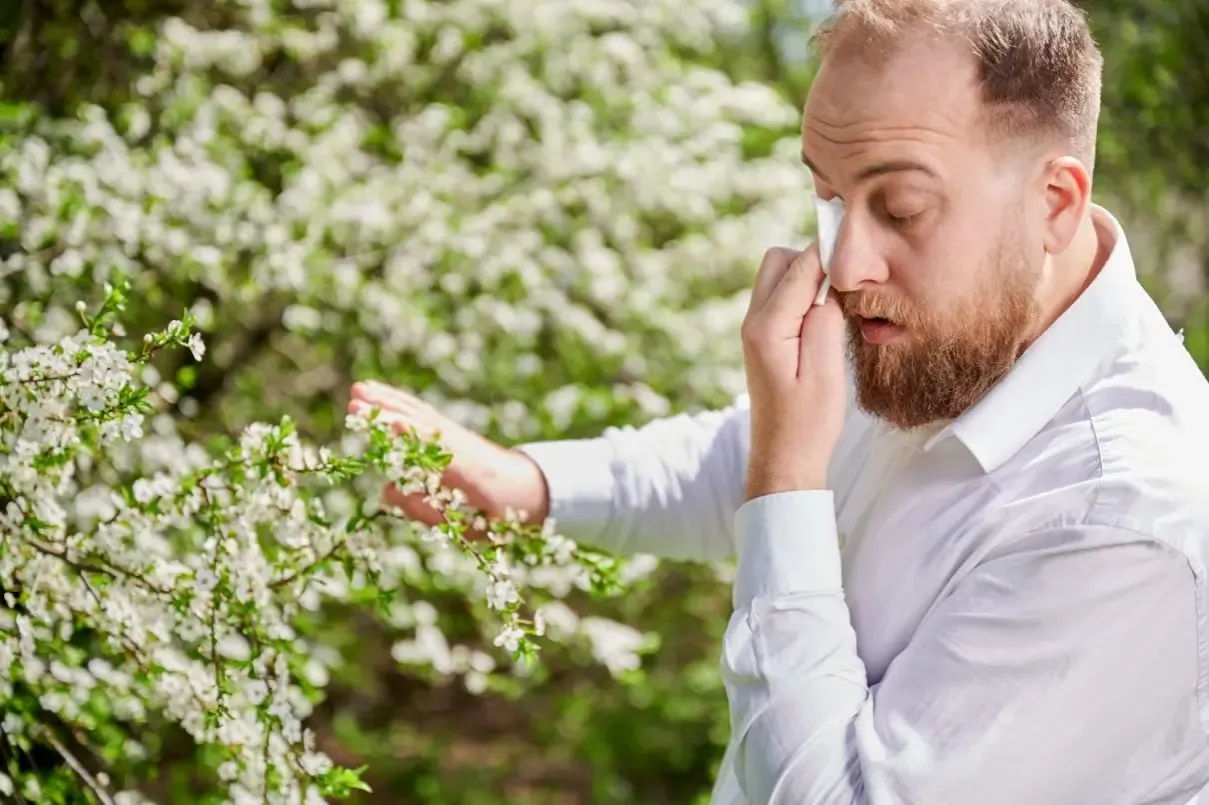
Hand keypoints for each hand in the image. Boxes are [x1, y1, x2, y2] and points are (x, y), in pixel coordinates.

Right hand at [347, 381, 548, 529]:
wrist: (529, 486)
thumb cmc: (498, 514)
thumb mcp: (470, 526)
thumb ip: (429, 512)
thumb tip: (386, 490)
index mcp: (472, 473)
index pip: (438, 450)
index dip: (414, 437)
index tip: (389, 423)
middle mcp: (462, 446)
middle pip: (422, 426)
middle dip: (390, 413)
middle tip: (356, 402)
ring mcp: (456, 435)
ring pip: (420, 414)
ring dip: (389, 400)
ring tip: (358, 389)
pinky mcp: (450, 430)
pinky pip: (422, 412)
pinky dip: (400, 400)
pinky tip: (378, 391)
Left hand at [740, 245, 847, 499]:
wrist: (784, 458)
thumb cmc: (809, 423)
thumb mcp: (826, 372)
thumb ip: (825, 321)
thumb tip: (829, 282)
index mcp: (768, 328)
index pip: (799, 267)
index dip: (829, 252)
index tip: (859, 246)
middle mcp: (753, 323)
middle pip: (778, 260)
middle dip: (812, 260)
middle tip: (846, 282)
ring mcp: (753, 330)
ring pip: (777, 275)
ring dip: (807, 277)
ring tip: (837, 302)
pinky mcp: (761, 339)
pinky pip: (779, 297)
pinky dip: (801, 294)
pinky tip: (824, 317)